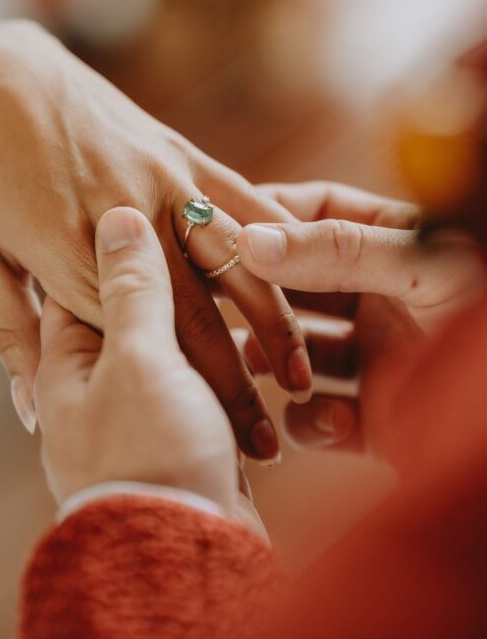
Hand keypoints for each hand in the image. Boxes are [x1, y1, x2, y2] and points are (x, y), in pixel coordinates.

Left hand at [0, 21, 312, 459]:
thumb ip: (12, 334)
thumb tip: (29, 411)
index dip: (182, 400)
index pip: (138, 344)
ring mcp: (159, 180)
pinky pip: (243, 200)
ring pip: (234, 263)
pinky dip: (278, 244)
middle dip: (235, 384)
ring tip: (298, 377)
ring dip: (273, 324)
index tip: (213, 450)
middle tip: (269, 440)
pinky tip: (308, 281)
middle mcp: (124, 219)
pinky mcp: (179, 151)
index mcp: (67, 254)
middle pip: (194, 316)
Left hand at [34, 206, 268, 526]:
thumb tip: (120, 221)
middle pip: (142, 305)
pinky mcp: (185, 437)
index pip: (88, 272)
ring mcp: (142, 411)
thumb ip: (131, 290)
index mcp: (70, 355)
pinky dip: (237, 371)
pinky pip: (211, 385)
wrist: (178, 565)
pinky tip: (264, 351)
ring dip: (221, 326)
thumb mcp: (136, 362)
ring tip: (241, 284)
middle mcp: (98, 381)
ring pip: (185, 343)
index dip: (129, 236)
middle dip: (185, 280)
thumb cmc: (143, 461)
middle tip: (228, 244)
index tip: (166, 206)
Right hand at [234, 182, 484, 456]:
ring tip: (270, 366)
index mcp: (391, 243)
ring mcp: (376, 358)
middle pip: (294, 288)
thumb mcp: (421, 264)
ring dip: (278, 363)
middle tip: (219, 307)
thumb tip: (248, 241)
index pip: (310, 214)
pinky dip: (315, 423)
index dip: (263, 220)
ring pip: (297, 356)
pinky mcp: (378, 421)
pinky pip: (320, 420)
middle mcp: (377, 296)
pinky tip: (335, 421)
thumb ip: (336, 251)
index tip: (218, 234)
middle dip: (260, 300)